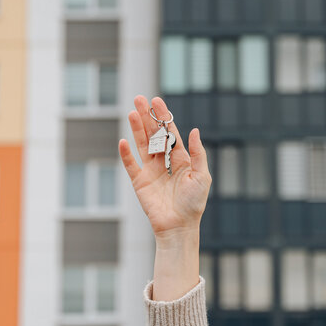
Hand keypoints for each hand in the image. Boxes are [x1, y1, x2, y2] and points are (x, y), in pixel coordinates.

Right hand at [118, 95, 211, 239]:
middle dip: (146, 116)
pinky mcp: (139, 182)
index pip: (170, 132)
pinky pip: (130, 165)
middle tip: (139, 98)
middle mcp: (163, 161)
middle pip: (153, 134)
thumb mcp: (202, 176)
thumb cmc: (194, 203)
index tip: (157, 101)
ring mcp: (150, 171)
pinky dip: (126, 154)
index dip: (163, 116)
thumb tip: (194, 130)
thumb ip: (197, 153)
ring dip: (136, 128)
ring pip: (141, 144)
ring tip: (132, 111)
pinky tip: (123, 140)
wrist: (179, 227)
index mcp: (180, 158)